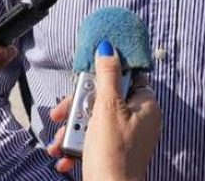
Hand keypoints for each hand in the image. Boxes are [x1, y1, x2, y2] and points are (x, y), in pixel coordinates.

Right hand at [46, 43, 160, 179]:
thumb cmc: (113, 153)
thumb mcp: (107, 107)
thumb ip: (107, 75)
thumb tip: (109, 48)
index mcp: (146, 105)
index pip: (125, 77)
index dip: (101, 78)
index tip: (84, 83)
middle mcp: (139, 120)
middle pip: (103, 100)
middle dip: (77, 110)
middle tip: (60, 114)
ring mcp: (125, 138)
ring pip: (93, 121)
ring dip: (71, 131)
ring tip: (59, 143)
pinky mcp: (112, 154)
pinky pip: (92, 141)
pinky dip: (76, 147)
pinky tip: (64, 156)